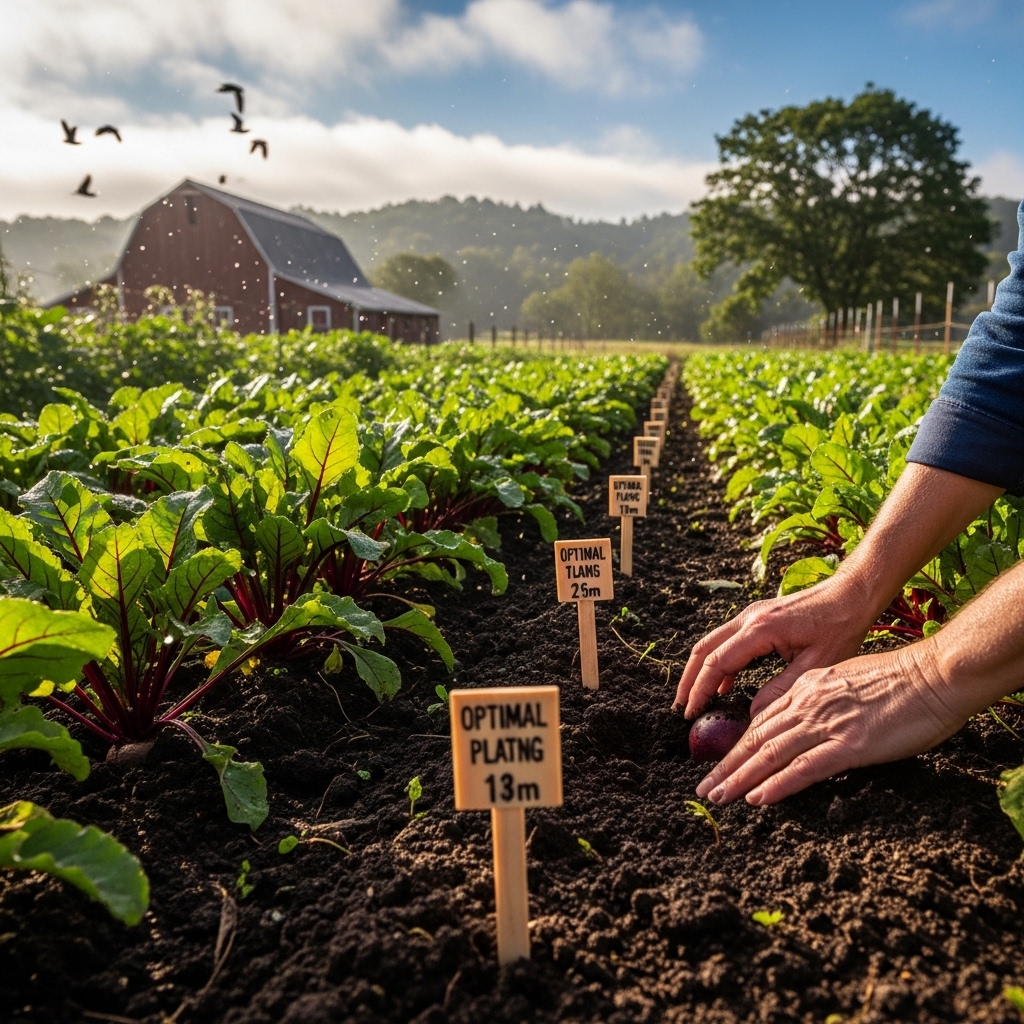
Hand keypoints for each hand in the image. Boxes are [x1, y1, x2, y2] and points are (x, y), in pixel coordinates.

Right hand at [674, 577, 873, 719]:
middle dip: (689, 680)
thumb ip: (781, 690)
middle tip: (680, 708)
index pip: (717, 662)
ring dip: (699, 670)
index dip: (701, 690)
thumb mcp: (815, 665)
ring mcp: (751, 614)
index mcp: (760, 629)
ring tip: (693, 699)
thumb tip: (753, 716)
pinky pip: (728, 640)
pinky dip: (718, 662)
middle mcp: (749, 617)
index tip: (692, 714)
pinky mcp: (758, 617)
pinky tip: (722, 686)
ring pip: (712, 642)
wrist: (851, 594)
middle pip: (704, 649)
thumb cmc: (840, 627)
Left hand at [694, 642, 968, 805]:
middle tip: (704, 788)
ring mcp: (827, 724)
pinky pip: (804, 768)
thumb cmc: (902, 681)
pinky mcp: (849, 745)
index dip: (738, 745)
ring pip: (770, 754)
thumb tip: (807, 719)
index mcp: (808, 688)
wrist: (935, 675)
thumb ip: (823, 699)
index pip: (762, 720)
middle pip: (756, 738)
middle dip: (727, 766)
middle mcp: (809, 704)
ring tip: (717, 796)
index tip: (721, 764)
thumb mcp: (848, 682)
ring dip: (739, 779)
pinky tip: (757, 798)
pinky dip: (777, 784)